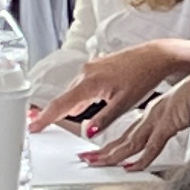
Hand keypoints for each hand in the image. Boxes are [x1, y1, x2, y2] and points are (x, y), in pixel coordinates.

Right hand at [31, 37, 189, 136]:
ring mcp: (91, 67)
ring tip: (57, 119)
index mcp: (90, 82)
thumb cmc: (144, 76)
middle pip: (64, 98)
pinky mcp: (96, 66)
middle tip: (40, 126)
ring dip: (69, 105)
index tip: (33, 126)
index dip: (45, 117)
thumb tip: (86, 132)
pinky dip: (79, 97)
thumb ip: (103, 120)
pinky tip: (83, 105)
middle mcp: (86, 72)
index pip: (61, 104)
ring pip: (74, 91)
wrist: (156, 57)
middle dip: (54, 113)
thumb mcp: (124, 104)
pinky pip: (82, 85)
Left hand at [90, 79, 189, 171]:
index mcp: (157, 111)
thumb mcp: (186, 108)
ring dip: (112, 154)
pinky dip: (140, 158)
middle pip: (124, 138)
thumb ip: (177, 119)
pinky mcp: (169, 121)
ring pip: (131, 142)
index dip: (114, 146)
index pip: (130, 133)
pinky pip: (152, 144)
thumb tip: (175, 127)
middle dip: (104, 152)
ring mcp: (160, 118)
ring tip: (96, 162)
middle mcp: (154, 114)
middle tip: (87, 160)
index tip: (101, 154)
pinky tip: (130, 166)